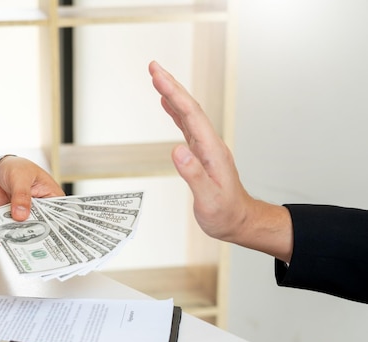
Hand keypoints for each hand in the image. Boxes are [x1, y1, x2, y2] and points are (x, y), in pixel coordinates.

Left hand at [0, 155, 63, 240]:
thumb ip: (21, 195)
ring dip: (12, 236)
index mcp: (52, 197)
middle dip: (29, 234)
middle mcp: (40, 210)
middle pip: (39, 226)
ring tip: (2, 238)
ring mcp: (25, 215)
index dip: (52, 227)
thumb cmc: (17, 168)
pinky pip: (6, 229)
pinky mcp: (11, 218)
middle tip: (21, 239)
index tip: (44, 237)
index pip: (56, 216)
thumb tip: (21, 214)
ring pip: (21, 230)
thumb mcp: (20, 177)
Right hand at [148, 61, 292, 261]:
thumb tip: (177, 150)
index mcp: (212, 151)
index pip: (191, 115)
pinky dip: (175, 111)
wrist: (240, 221)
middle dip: (171, 85)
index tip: (157, 77)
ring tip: (157, 78)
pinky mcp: (200, 153)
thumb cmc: (226, 213)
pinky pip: (186, 125)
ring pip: (187, 113)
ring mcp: (206, 147)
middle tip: (153, 67)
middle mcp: (210, 144)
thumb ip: (193, 175)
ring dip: (172, 94)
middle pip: (189, 107)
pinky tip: (167, 104)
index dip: (174, 94)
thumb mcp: (209, 199)